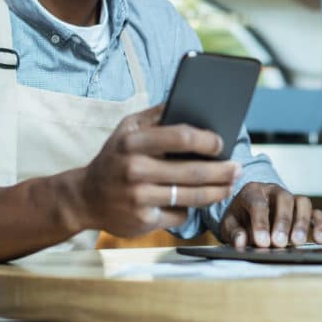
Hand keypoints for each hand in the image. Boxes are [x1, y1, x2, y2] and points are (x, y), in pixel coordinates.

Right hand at [78, 104, 240, 237]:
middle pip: (192, 172)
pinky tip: (198, 200)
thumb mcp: (127, 128)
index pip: (180, 136)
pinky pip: (178, 214)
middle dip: (221, 171)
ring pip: (190, 196)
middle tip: (238, 168)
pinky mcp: (142, 221)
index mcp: (132, 141)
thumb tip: (190, 100)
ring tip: (229, 185)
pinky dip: (190, 208)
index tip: (221, 143)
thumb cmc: (115, 157)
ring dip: (217, 192)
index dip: (206, 140)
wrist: (83, 197)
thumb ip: (156, 114)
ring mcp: (138, 198)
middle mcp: (134, 170)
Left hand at [220, 182, 321, 248]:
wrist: (247, 214)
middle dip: (282, 222)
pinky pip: (316, 213)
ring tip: (297, 242)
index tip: (262, 242)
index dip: (260, 223)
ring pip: (302, 203)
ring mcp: (291, 199)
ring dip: (301, 223)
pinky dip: (320, 225)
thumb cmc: (239, 219)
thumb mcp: (229, 224)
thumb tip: (241, 242)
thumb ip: (234, 232)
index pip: (258, 203)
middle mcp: (274, 191)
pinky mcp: (303, 210)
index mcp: (253, 191)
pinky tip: (320, 240)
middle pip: (284, 199)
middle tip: (279, 243)